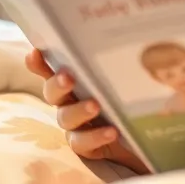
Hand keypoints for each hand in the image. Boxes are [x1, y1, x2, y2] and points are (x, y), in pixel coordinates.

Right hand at [25, 49, 147, 174]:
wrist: (149, 137)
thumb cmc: (137, 100)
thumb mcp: (134, 79)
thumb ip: (128, 65)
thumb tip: (147, 36)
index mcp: (78, 82)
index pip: (54, 69)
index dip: (41, 63)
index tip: (35, 52)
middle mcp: (70, 102)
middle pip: (53, 93)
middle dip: (57, 84)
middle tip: (68, 77)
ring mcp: (76, 126)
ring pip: (66, 117)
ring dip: (78, 110)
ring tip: (95, 105)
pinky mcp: (86, 146)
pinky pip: (82, 142)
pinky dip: (95, 136)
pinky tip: (111, 131)